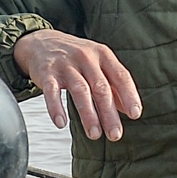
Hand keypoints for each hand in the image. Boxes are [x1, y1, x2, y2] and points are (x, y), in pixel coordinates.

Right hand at [13, 28, 142, 140]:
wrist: (41, 42)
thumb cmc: (76, 58)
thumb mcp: (97, 64)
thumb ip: (113, 85)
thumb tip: (127, 109)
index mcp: (103, 55)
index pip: (121, 76)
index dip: (129, 95)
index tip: (135, 115)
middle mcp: (86, 58)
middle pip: (101, 87)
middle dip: (109, 113)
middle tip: (115, 135)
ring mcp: (66, 65)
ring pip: (80, 90)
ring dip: (88, 114)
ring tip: (94, 134)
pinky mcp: (47, 72)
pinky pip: (52, 92)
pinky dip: (56, 107)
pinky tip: (61, 123)